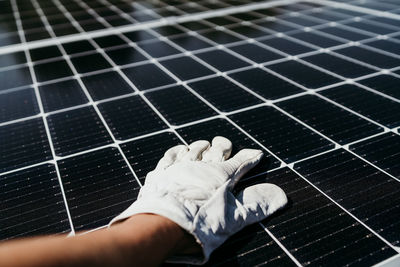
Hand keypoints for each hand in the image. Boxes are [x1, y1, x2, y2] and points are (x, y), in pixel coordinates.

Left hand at [109, 136, 286, 263]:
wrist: (163, 222)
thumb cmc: (201, 222)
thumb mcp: (234, 218)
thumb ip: (257, 206)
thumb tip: (281, 196)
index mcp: (221, 176)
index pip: (241, 162)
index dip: (250, 157)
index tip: (257, 153)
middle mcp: (202, 165)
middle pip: (217, 149)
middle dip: (224, 145)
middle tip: (226, 144)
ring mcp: (180, 166)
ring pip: (194, 148)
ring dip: (201, 146)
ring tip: (205, 145)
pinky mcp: (162, 171)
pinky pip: (171, 155)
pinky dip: (177, 150)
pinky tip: (180, 150)